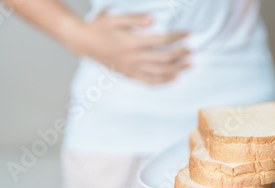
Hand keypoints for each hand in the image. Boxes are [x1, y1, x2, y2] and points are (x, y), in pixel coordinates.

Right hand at [65, 13, 190, 84]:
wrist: (82, 42)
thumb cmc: (99, 26)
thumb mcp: (115, 17)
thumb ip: (135, 19)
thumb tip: (153, 19)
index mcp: (132, 42)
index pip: (162, 40)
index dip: (178, 37)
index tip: (189, 34)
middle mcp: (133, 58)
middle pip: (164, 58)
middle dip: (181, 54)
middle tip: (192, 50)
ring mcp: (131, 69)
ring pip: (159, 72)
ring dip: (177, 69)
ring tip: (190, 64)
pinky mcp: (128, 75)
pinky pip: (149, 82)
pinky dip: (163, 81)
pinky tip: (174, 78)